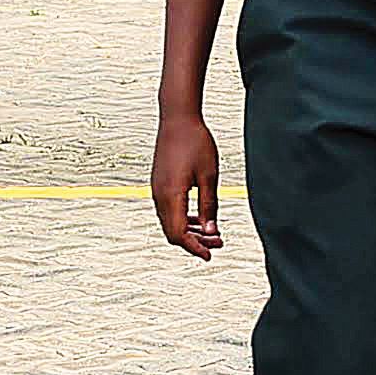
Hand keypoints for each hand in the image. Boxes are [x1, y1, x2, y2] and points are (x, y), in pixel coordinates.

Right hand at [152, 109, 221, 257]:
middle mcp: (159, 195)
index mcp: (171, 195)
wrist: (177, 118)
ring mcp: (157, 189)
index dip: (194, 248)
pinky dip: (183, 219)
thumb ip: (209, 206)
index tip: (210, 256)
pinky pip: (168, 211)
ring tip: (213, 233)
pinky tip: (201, 219)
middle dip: (195, 242)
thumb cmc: (196, 142)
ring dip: (190, 231)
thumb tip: (211, 231)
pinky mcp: (159, 184)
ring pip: (170, 222)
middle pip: (172, 232)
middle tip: (218, 243)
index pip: (179, 234)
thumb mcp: (209, 176)